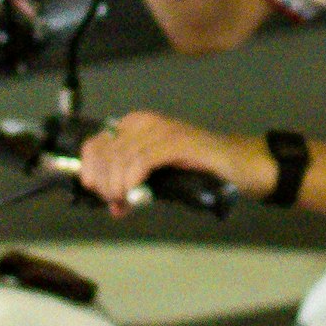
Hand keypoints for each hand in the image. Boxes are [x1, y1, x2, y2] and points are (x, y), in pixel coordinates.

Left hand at [75, 108, 255, 215]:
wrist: (236, 163)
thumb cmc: (196, 168)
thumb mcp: (155, 171)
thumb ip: (131, 180)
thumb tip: (110, 201)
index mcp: (135, 124)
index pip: (95, 144)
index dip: (89, 170)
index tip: (96, 192)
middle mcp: (145, 122)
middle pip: (105, 153)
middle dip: (104, 183)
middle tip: (114, 202)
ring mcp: (162, 130)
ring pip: (121, 158)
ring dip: (117, 186)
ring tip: (123, 203)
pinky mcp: (176, 142)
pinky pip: (141, 161)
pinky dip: (132, 180)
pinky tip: (132, 194)